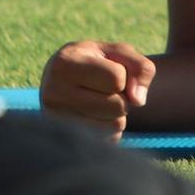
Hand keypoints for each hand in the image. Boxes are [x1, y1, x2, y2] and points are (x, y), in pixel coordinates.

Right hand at [40, 40, 155, 138]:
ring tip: (98, 101)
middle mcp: (55, 93)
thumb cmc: (93, 63)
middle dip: (121, 97)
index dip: (122, 75)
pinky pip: (109, 141)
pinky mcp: (65, 140)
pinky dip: (109, 130)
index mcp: (65, 63)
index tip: (106, 71)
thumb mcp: (116, 53)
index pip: (117, 78)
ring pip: (115, 125)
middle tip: (103, 89)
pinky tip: (93, 117)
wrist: (58, 82)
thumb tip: (138, 101)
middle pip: (118, 105)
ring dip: (117, 115)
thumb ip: (140, 67)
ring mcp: (57, 121)